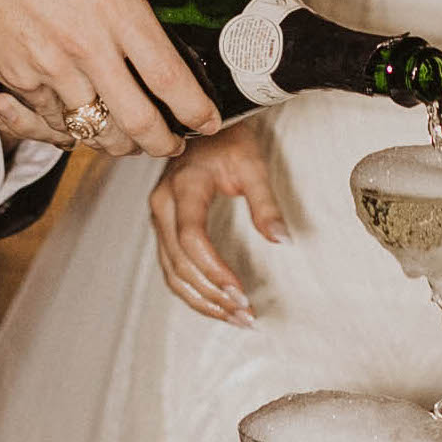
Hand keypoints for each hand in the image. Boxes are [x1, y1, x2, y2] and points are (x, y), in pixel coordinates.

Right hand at [0, 0, 219, 159]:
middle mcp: (86, 47)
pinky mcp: (17, 79)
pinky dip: (71, 127)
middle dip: (163, 144)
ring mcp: (49, 69)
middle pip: (137, 122)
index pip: (168, 78)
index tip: (209, 119)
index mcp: (115, 7)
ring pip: (94, 129)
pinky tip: (83, 120)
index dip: (195, 110)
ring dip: (117, 141)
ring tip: (132, 139)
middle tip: (175, 144)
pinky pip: (52, 120)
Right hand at [148, 120, 286, 323]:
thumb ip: (265, 203)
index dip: (214, 269)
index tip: (241, 292)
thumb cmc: (229, 140)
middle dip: (212, 294)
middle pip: (179, 262)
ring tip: (235, 317)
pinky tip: (217, 304)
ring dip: (201, 300)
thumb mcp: (253, 165)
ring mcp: (158, 217)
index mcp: (184, 186)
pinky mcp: (162, 227)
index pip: (192, 237)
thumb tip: (282, 240)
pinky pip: (171, 268)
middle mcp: (163, 204)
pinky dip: (192, 291)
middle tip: (245, 314)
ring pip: (171, 271)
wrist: (201, 124)